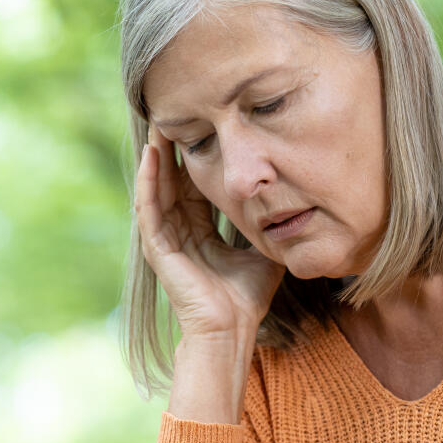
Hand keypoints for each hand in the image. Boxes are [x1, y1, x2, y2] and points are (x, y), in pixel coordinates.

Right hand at [134, 127, 284, 340]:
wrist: (232, 330)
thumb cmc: (247, 298)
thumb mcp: (263, 250)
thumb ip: (269, 227)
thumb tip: (294, 206)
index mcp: (200, 231)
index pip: (195, 185)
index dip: (198, 158)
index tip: (204, 128)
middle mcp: (179, 231)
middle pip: (172, 180)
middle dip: (173, 149)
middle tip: (175, 113)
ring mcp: (165, 239)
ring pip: (157, 188)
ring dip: (156, 156)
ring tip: (158, 124)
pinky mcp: (157, 248)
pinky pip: (149, 207)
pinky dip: (148, 180)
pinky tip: (151, 155)